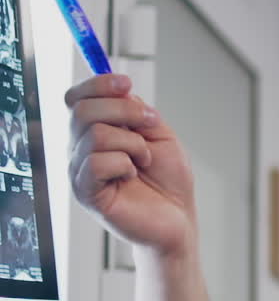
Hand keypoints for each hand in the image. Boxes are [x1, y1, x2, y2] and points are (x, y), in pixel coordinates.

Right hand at [66, 74, 196, 257]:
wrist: (178, 217)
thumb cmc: (168, 180)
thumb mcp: (158, 133)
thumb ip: (136, 109)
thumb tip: (119, 86)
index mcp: (94, 132)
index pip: (78, 98)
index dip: (99, 84)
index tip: (126, 83)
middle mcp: (80, 149)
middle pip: (83, 110)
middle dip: (125, 110)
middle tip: (149, 125)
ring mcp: (80, 171)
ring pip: (96, 134)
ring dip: (133, 143)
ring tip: (143, 160)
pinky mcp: (85, 192)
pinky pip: (98, 162)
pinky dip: (125, 164)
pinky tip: (132, 176)